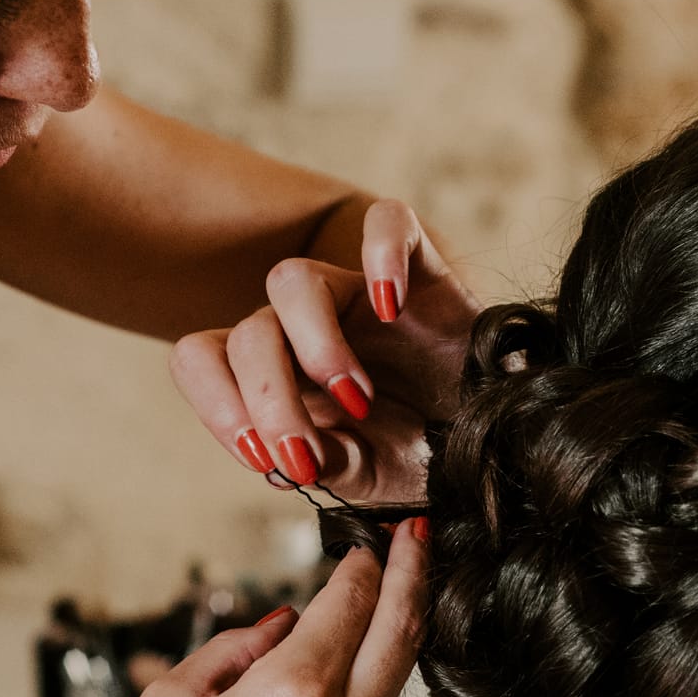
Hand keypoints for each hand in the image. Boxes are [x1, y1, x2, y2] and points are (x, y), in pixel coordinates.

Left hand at [170, 198, 478, 505]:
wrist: (495, 444)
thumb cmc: (420, 454)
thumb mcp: (364, 475)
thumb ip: (323, 465)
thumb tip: (282, 462)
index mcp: (275, 373)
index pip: (202, 357)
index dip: (216, 404)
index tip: (262, 458)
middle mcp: (304, 327)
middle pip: (249, 331)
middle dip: (270, 400)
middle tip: (309, 455)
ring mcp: (358, 295)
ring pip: (292, 279)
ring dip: (315, 346)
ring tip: (360, 400)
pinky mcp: (419, 270)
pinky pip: (388, 222)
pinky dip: (383, 254)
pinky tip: (393, 308)